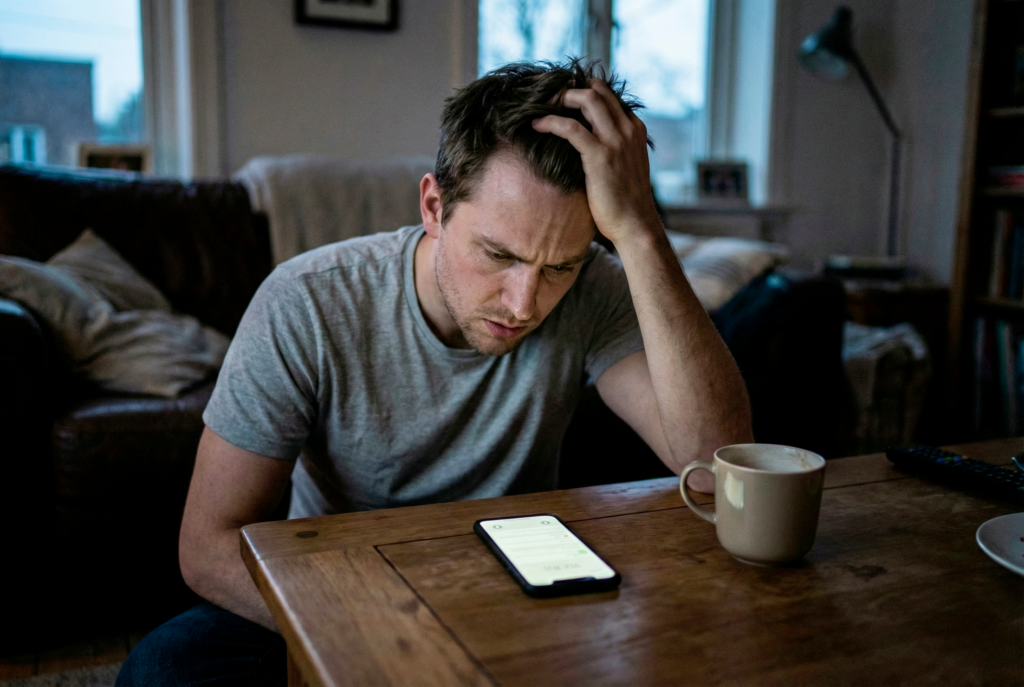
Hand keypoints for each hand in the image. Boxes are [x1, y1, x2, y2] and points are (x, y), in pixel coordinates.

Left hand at [531, 79, 661, 245]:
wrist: (635, 224)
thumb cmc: (626, 201)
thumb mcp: (626, 166)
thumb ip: (614, 148)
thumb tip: (589, 144)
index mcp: (635, 129)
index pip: (609, 96)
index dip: (585, 91)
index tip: (564, 98)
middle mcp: (628, 129)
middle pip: (597, 91)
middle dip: (570, 89)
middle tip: (549, 98)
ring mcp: (615, 141)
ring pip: (587, 100)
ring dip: (561, 98)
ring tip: (540, 106)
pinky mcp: (599, 156)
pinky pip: (570, 128)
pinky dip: (550, 122)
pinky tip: (536, 125)